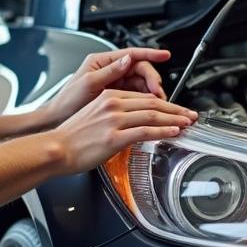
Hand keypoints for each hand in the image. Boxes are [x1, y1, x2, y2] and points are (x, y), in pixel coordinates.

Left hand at [40, 48, 170, 127]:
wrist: (58, 120)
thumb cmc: (67, 101)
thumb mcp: (89, 84)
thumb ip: (110, 71)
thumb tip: (128, 59)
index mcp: (102, 62)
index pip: (132, 54)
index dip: (151, 54)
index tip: (165, 56)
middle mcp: (110, 70)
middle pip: (140, 70)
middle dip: (152, 81)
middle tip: (158, 94)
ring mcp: (114, 84)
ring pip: (140, 85)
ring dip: (151, 94)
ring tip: (157, 104)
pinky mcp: (116, 98)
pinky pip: (136, 97)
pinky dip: (144, 102)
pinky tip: (150, 109)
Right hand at [52, 89, 197, 174]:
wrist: (56, 149)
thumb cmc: (71, 138)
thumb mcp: (93, 117)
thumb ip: (114, 116)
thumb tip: (131, 124)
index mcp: (109, 97)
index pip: (144, 97)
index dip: (165, 103)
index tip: (177, 110)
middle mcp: (113, 104)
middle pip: (153, 103)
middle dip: (176, 109)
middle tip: (190, 115)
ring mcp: (114, 120)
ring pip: (153, 115)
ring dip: (175, 119)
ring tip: (187, 124)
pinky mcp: (114, 137)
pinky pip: (145, 131)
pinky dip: (163, 131)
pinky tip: (173, 132)